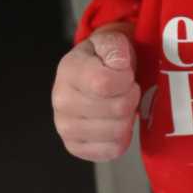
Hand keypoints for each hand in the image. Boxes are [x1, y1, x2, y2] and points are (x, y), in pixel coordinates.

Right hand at [52, 26, 140, 161]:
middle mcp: (61, 101)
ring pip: (118, 131)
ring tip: (119, 104)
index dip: (126, 79)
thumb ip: (114, 47)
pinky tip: (115, 123)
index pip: (105, 84)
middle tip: (125, 90)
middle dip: (131, 97)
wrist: (91, 77)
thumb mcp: (109, 42)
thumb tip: (119, 65)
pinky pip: (112, 150)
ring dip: (127, 117)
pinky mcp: (75, 147)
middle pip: (117, 109)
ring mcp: (65, 127)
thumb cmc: (103, 61)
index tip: (126, 74)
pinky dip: (121, 138)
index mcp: (69, 71)